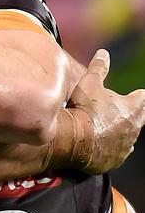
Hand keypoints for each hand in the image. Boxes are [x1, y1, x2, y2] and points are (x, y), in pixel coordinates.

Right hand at [68, 49, 144, 173]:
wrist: (75, 139)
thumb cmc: (84, 109)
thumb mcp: (89, 83)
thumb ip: (99, 68)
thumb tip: (104, 53)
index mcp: (132, 107)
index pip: (143, 98)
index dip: (139, 95)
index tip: (139, 94)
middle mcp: (134, 126)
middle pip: (142, 118)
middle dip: (136, 113)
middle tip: (130, 110)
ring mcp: (126, 144)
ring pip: (130, 136)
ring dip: (122, 130)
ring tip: (109, 127)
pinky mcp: (117, 158)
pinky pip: (119, 152)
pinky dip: (112, 146)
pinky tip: (103, 144)